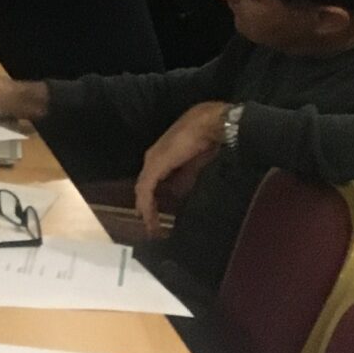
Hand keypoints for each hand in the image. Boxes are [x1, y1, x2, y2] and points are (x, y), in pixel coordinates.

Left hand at [135, 102, 231, 231]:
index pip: (151, 183)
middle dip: (147, 208)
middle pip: (144, 188)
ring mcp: (153, 161)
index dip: (152, 201)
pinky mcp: (155, 164)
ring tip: (151, 227)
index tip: (155, 218)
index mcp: (161, 158)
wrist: (210, 124)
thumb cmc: (207, 140)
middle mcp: (153, 159)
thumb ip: (185, 177)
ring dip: (147, 209)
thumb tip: (180, 192)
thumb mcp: (195, 165)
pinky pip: (146, 188)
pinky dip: (146, 203)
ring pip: (143, 190)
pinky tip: (148, 216)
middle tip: (151, 228)